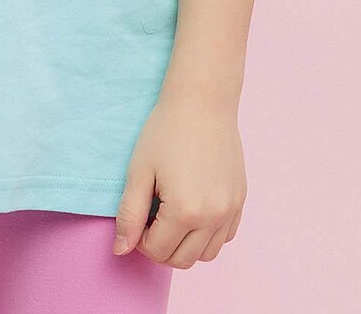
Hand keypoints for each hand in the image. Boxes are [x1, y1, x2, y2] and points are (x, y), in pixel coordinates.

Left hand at [113, 87, 245, 268]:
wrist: (202, 101)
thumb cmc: (166, 131)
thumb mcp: (139, 171)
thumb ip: (129, 214)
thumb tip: (120, 250)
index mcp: (186, 211)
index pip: (158, 252)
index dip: (140, 239)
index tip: (137, 214)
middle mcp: (213, 217)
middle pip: (183, 260)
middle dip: (161, 247)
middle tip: (151, 216)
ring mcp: (231, 210)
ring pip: (206, 254)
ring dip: (185, 245)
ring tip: (171, 213)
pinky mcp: (240, 200)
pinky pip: (224, 237)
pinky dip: (207, 234)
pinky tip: (193, 208)